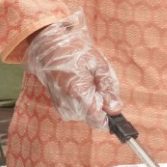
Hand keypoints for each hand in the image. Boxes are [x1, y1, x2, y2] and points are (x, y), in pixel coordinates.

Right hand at [23, 11, 120, 127]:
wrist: (51, 47)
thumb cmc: (75, 52)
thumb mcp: (98, 64)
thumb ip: (108, 88)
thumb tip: (115, 109)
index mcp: (78, 92)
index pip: (98, 120)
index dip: (109, 115)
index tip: (112, 104)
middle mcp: (67, 104)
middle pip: (92, 117)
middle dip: (100, 104)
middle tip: (97, 83)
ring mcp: (61, 106)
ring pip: (85, 114)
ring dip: (91, 102)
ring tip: (87, 81)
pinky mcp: (58, 105)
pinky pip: (76, 110)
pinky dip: (81, 101)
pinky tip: (79, 85)